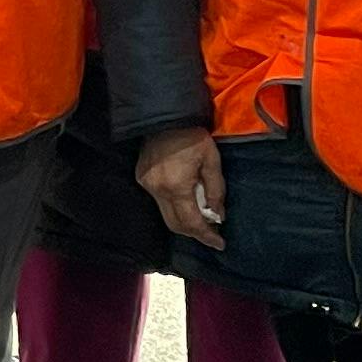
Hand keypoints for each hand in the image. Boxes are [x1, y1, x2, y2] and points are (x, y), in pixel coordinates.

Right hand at [138, 124, 227, 253]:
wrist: (164, 117)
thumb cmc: (192, 137)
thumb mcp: (212, 161)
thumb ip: (216, 191)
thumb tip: (218, 216)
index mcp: (176, 187)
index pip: (191, 223)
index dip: (206, 236)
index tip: (220, 244)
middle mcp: (158, 191)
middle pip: (175, 225)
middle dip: (195, 233)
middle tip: (212, 234)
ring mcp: (147, 186)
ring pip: (166, 216)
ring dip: (185, 221)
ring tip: (202, 219)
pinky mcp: (142, 179)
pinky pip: (159, 202)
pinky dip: (174, 207)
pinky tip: (186, 201)